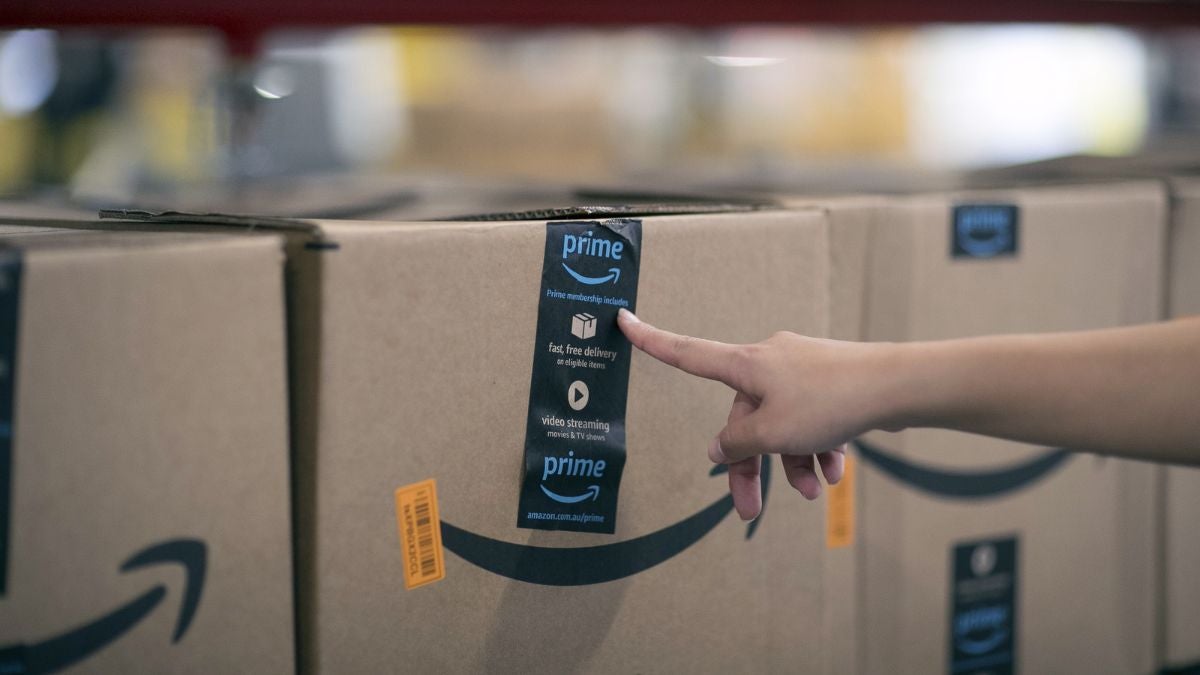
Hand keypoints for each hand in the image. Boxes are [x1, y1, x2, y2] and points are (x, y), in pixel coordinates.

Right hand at [617, 308, 895, 518]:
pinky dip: (817, 447)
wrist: (897, 387)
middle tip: (749, 511)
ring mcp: (802, 369)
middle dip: (752, 464)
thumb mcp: (772, 433)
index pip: (686, 353)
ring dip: (792, 461)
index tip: (623, 320)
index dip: (652, 341)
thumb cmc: (830, 402)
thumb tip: (720, 448)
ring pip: (782, 423)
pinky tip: (834, 471)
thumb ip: (738, 444)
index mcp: (746, 364)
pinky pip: (810, 419)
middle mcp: (770, 361)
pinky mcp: (830, 382)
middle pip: (744, 417)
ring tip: (812, 489)